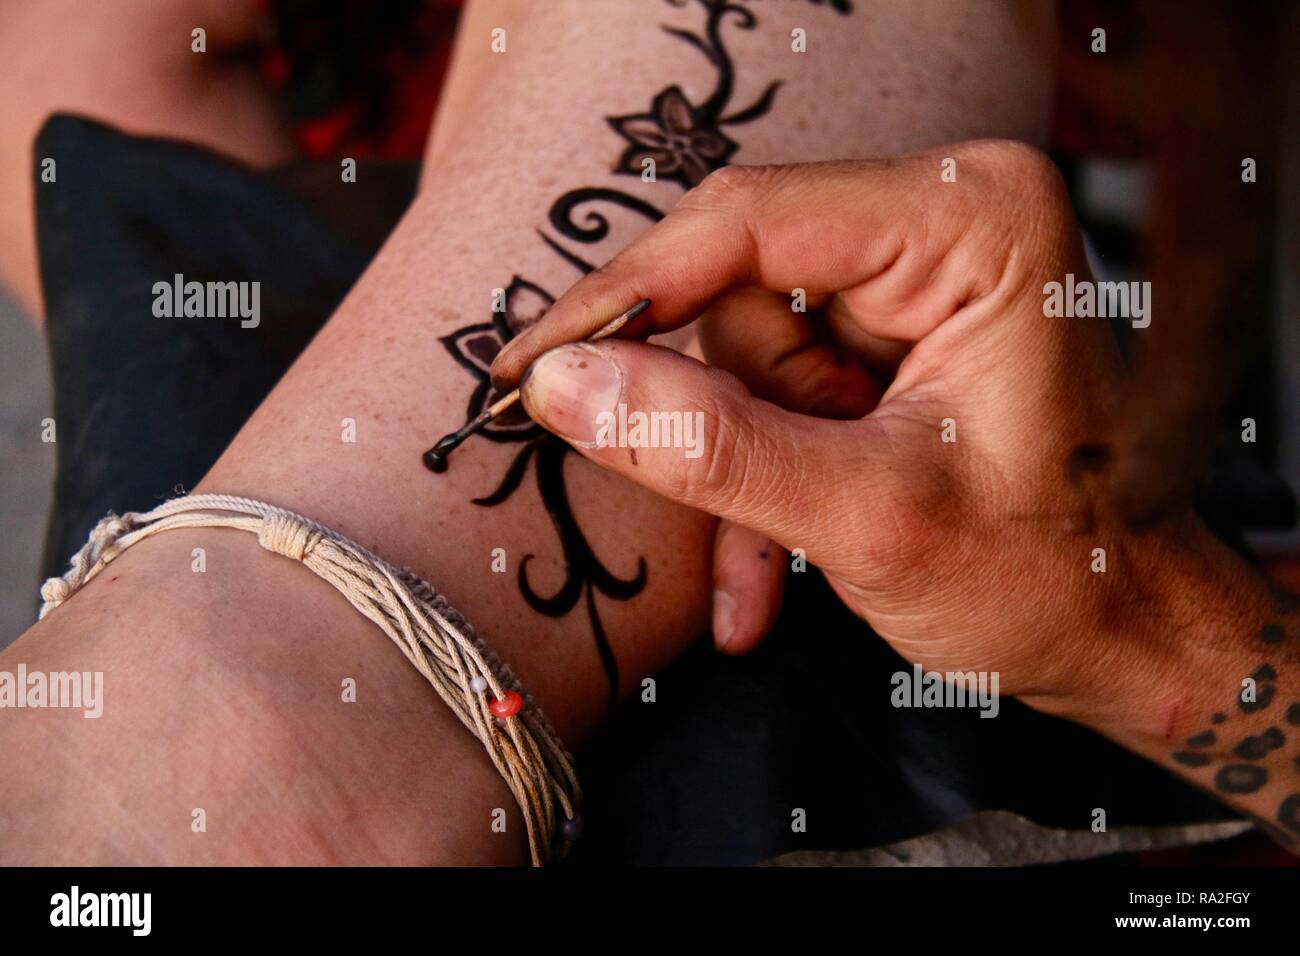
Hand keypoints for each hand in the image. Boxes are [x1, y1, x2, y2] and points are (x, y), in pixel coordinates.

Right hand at [492, 141, 1205, 713]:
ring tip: (788, 555)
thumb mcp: (868, 520)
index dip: (623, 298)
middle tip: (749, 511)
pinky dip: (759, 479)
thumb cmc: (1044, 576)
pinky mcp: (885, 331)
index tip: (527, 368)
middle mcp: (941, 221)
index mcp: (971, 223)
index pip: (747, 220)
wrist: (1118, 631)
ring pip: (740, 352)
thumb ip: (711, 448)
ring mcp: (911, 277)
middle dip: (725, 418)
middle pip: (735, 289)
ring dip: (744, 466)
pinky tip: (773, 572)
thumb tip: (563, 386)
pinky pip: (768, 386)